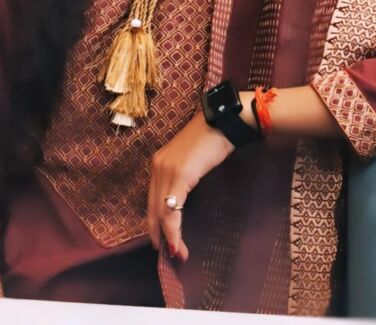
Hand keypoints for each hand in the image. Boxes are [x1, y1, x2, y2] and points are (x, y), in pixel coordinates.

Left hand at [147, 110, 233, 261]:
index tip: (164, 241)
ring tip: (177, 254)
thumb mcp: (192, 161)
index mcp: (159, 163)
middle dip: (159, 234)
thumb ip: (183, 179)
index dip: (156, 223)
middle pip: (153, 208)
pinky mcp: (180, 174)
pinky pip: (172, 208)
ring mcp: (167, 170)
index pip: (152, 199)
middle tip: (169, 255)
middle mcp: (158, 166)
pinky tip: (177, 243)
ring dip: (168, 236)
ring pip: (161, 212)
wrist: (223, 121)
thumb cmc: (212, 140)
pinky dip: (173, 229)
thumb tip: (182, 203)